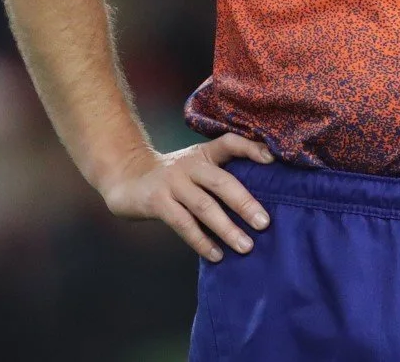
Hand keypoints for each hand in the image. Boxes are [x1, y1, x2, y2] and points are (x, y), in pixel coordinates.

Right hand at [99, 133, 274, 261]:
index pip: (229, 143)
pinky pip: (183, 224)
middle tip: (264, 223)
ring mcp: (172, 183)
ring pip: (204, 206)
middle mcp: (190, 165)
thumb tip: (258, 206)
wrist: (127, 179)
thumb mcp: (195, 168)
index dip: (250, 148)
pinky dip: (201, 241)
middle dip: (245, 203)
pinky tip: (217, 255)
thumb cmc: (172, 179)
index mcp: (203, 154)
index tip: (272, 160)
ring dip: (227, 228)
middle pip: (221, 182)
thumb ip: (219, 178)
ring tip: (246, 246)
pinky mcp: (157, 202)